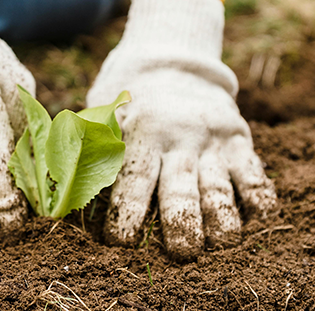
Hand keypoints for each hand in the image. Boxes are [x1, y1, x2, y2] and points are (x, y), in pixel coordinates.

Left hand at [88, 0, 275, 259]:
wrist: (172, 62)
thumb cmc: (126, 104)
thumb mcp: (101, 116)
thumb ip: (82, 150)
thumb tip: (55, 192)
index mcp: (138, 133)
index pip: (133, 179)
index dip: (126, 213)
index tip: (121, 240)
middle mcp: (177, 138)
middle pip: (180, 189)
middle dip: (181, 225)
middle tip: (182, 252)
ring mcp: (211, 140)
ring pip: (220, 187)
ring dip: (222, 220)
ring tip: (220, 242)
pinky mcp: (239, 141)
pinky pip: (255, 173)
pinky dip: (259, 197)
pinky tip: (256, 215)